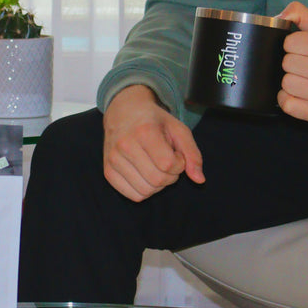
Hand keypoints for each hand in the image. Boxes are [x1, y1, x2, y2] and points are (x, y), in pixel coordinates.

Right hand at [102, 85, 204, 201]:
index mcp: (144, 131)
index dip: (179, 164)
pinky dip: (144, 190)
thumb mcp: (178, 129)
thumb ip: (192, 154)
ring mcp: (113, 159)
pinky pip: (133, 195)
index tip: (176, 154)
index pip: (168, 164)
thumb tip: (199, 180)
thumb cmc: (153, 121)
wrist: (124, 111)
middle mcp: (125, 145)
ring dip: (157, 184)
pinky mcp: (108, 171)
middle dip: (170, 176)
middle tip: (166, 162)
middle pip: (157, 180)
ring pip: (145, 191)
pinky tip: (144, 174)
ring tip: (155, 166)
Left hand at [276, 2, 307, 123]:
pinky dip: (288, 100)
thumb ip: (305, 16)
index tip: (304, 49)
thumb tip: (280, 14)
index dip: (294, 45)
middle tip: (307, 66)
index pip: (290, 42)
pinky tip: (301, 94)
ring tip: (306, 80)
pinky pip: (287, 105)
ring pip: (286, 84)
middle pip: (287, 63)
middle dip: (293, 63)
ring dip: (291, 81)